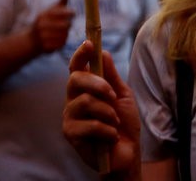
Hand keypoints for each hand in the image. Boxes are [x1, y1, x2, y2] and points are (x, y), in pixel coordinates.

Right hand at [30, 4, 74, 53]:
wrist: (30, 41)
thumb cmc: (44, 23)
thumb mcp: (48, 12)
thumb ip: (59, 4)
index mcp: (44, 15)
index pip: (64, 12)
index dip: (70, 13)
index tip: (72, 14)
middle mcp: (42, 25)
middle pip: (67, 24)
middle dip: (68, 24)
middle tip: (64, 24)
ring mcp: (44, 37)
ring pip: (66, 34)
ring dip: (65, 34)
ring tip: (58, 33)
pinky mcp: (46, 47)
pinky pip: (62, 43)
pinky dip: (61, 42)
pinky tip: (54, 41)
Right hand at [63, 40, 140, 175]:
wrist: (126, 152)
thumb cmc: (123, 123)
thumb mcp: (122, 95)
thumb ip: (111, 76)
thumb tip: (103, 52)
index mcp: (85, 88)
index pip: (76, 67)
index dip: (81, 54)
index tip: (90, 43)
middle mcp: (73, 100)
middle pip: (75, 79)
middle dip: (98, 84)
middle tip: (113, 95)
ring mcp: (69, 116)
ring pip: (85, 102)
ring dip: (108, 112)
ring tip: (115, 122)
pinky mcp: (70, 134)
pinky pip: (90, 124)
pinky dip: (107, 130)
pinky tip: (111, 136)